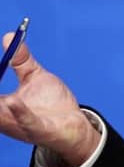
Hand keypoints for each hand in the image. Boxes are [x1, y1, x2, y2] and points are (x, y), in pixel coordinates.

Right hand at [0, 34, 100, 166]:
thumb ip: (21, 60)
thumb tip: (9, 36)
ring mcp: (21, 125)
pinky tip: (12, 101)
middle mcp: (5, 118)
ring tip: (2, 98)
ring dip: (0, 106)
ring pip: (2, 116)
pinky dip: (19, 112)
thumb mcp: (34, 76)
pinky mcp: (38, 130)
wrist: (73, 125)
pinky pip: (26, 122)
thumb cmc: (51, 104)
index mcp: (1, 106)